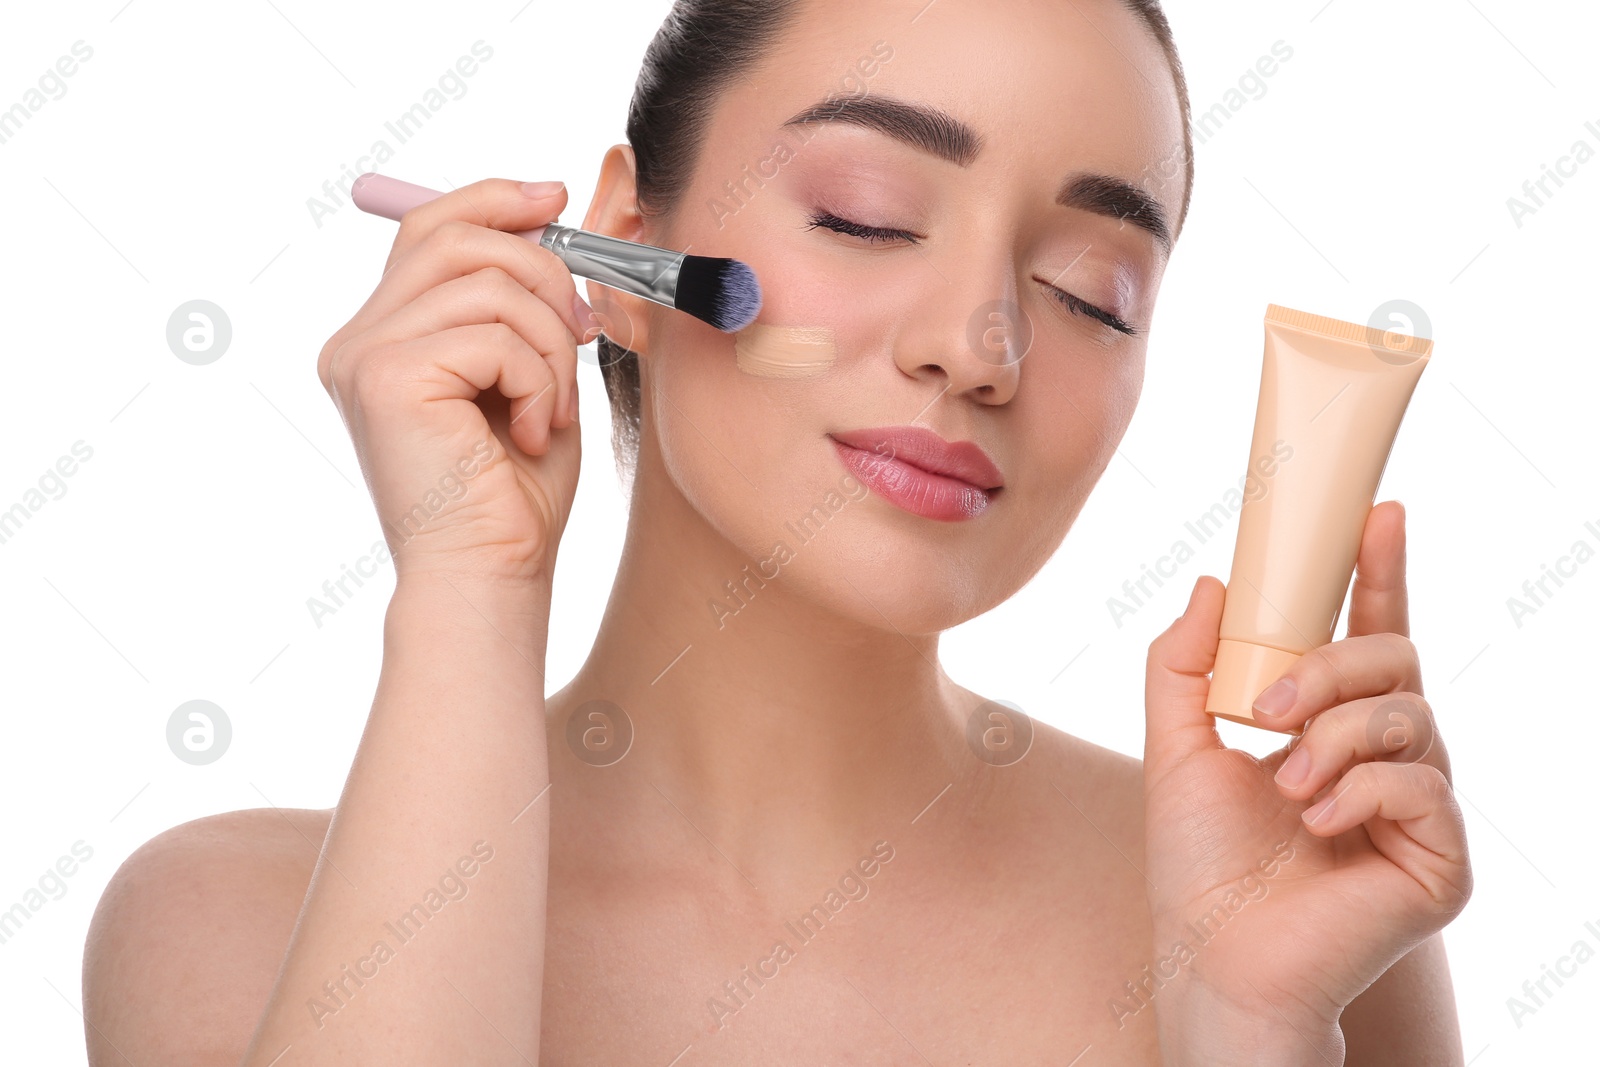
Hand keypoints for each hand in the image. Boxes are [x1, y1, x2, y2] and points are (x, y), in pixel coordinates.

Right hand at [317, 178, 600, 587]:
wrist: (492, 576)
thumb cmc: (514, 494)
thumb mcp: (528, 375)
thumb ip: (521, 302)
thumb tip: (549, 210)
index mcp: (384, 338)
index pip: (431, 230)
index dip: (496, 200)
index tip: (557, 199)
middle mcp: (357, 341)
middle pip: (456, 236)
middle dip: (544, 271)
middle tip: (581, 332)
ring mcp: (363, 356)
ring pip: (487, 283)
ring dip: (548, 343)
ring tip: (550, 408)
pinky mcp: (385, 377)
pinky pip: (494, 334)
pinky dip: (538, 381)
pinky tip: (528, 433)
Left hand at [1141, 501, 1472, 1060]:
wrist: (1215, 955)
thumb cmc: (1201, 862)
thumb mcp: (1175, 744)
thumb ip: (1184, 664)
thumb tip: (1212, 581)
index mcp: (1332, 724)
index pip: (1370, 632)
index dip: (1380, 571)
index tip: (1378, 512)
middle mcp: (1387, 756)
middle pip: (1394, 658)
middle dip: (1329, 668)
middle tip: (1266, 711)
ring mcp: (1420, 806)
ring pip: (1409, 713)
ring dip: (1333, 737)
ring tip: (1286, 783)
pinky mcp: (1442, 858)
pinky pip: (1422, 783)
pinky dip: (1360, 790)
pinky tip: (1318, 822)